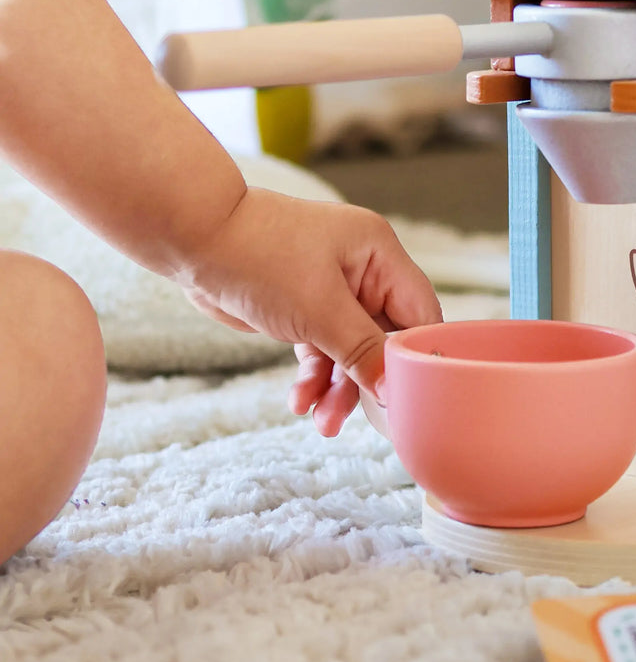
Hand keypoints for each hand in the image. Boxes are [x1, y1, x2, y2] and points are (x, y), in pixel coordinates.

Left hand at [176, 187, 441, 435]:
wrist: (191, 239)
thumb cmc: (258, 255)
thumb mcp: (319, 309)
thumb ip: (363, 352)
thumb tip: (394, 390)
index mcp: (380, 254)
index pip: (419, 312)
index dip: (417, 356)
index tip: (412, 397)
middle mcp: (363, 270)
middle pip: (385, 337)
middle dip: (370, 380)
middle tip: (365, 418)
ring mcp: (333, 290)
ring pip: (350, 350)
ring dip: (338, 387)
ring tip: (324, 422)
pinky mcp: (304, 308)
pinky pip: (321, 350)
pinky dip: (313, 376)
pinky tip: (301, 401)